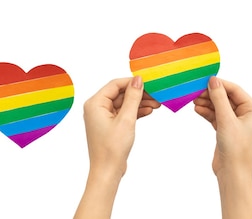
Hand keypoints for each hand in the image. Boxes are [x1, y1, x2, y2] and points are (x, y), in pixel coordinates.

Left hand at [74, 76, 159, 218]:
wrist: (107, 171)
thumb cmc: (112, 148)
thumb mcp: (126, 119)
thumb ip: (132, 98)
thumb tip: (138, 80)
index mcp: (95, 103)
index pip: (115, 84)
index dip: (132, 83)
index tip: (149, 83)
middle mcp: (96, 108)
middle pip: (120, 93)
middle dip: (139, 94)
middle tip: (156, 95)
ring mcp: (103, 117)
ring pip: (124, 103)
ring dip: (139, 103)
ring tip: (156, 104)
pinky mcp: (110, 125)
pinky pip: (124, 113)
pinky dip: (135, 112)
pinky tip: (148, 111)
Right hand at [194, 76, 251, 218]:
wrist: (232, 173)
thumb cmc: (236, 149)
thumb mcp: (226, 120)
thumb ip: (219, 99)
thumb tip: (213, 81)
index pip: (235, 90)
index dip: (220, 84)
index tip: (205, 80)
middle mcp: (246, 115)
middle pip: (226, 97)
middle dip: (211, 94)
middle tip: (195, 91)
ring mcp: (235, 123)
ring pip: (219, 106)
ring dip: (207, 103)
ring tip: (193, 101)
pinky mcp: (226, 130)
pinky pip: (215, 116)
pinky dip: (207, 112)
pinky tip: (197, 109)